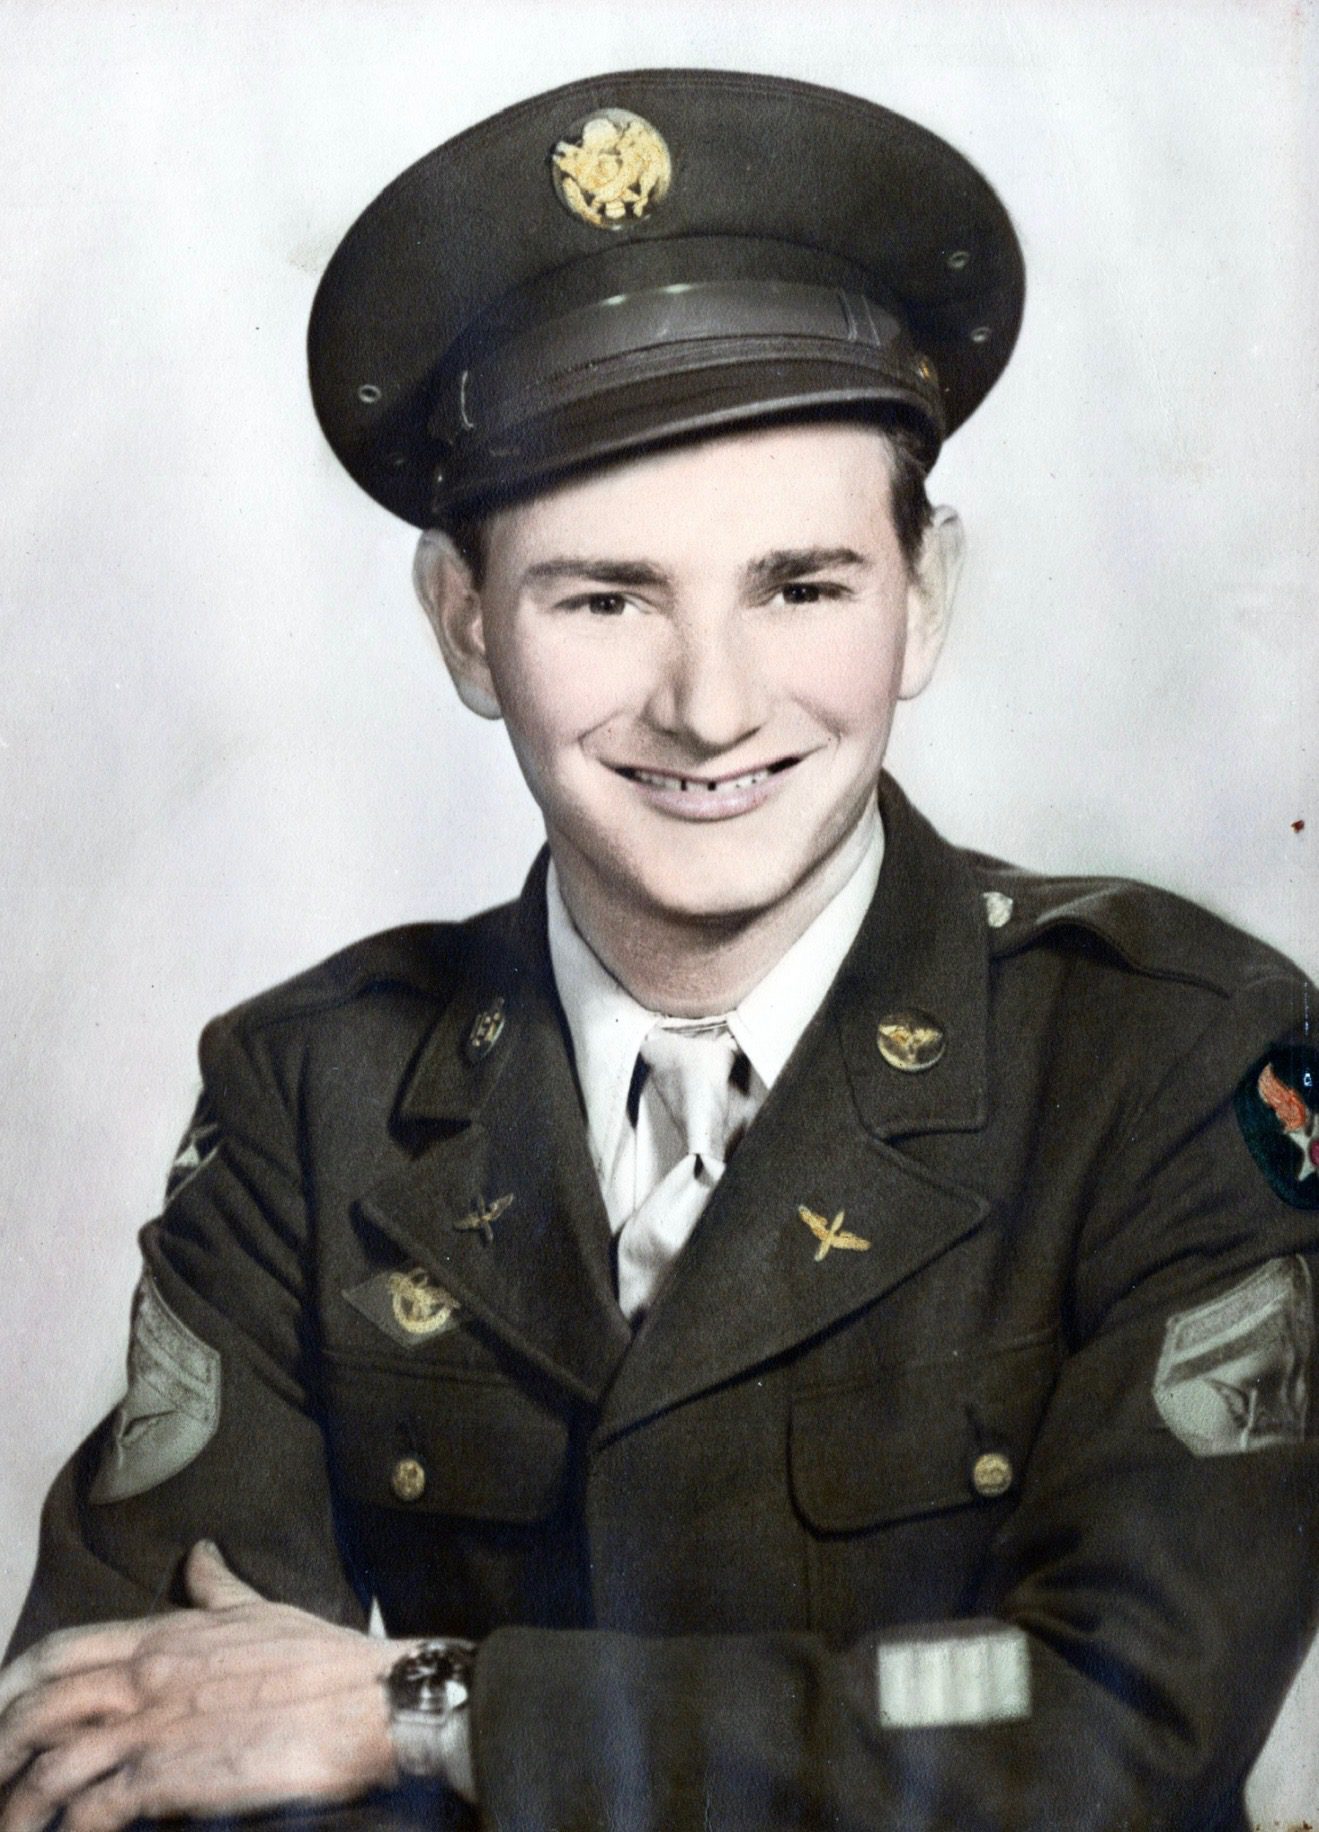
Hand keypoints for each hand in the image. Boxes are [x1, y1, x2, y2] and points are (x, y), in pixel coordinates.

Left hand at [0, 1541, 424, 1830]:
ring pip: (49, 1768)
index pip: (61, 1652)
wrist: (371, 1702)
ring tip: (15, 1829)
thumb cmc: (324, 1661)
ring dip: (20, 1806)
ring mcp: (154, 1727)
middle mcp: (147, 1676)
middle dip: (0, 1746)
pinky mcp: (169, 1779)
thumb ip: (218, 1591)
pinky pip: (89, 1810)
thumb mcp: (262, 1612)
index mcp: (165, 1635)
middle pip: (38, 1709)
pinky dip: (65, 1829)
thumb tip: (199, 1555)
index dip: (14, 1682)